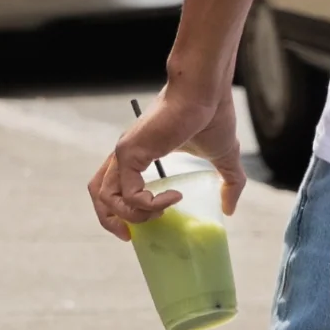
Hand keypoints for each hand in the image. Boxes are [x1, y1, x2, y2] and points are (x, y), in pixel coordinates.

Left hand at [89, 80, 246, 238]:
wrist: (208, 93)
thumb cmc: (213, 116)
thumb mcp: (224, 158)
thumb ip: (229, 184)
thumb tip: (230, 209)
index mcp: (139, 155)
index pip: (114, 187)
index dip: (125, 211)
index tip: (152, 220)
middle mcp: (126, 155)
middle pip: (99, 195)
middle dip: (111, 222)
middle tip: (133, 237)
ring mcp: (124, 153)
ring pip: (106, 199)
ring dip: (134, 217)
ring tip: (163, 211)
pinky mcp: (129, 153)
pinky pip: (128, 194)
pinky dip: (148, 205)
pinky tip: (173, 197)